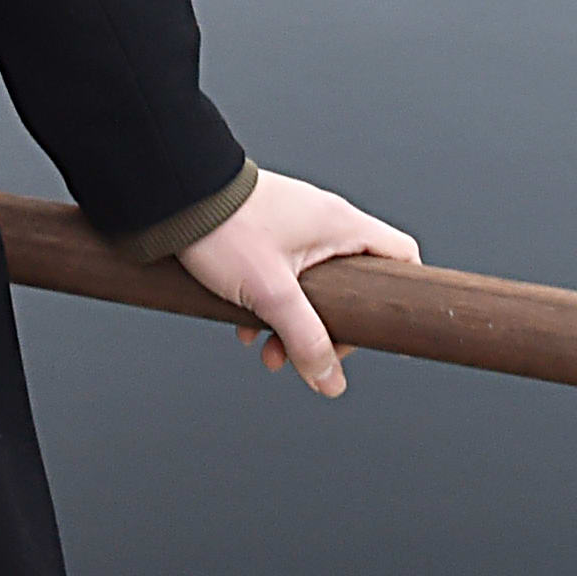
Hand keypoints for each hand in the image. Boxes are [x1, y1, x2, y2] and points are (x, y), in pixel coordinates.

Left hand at [175, 171, 418, 400]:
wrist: (172, 194)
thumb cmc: (224, 227)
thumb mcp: (270, 294)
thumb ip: (305, 340)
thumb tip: (331, 381)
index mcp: (340, 225)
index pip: (401, 254)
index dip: (404, 295)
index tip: (392, 330)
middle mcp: (324, 220)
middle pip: (354, 284)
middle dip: (330, 327)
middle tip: (309, 353)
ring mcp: (295, 224)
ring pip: (314, 285)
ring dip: (294, 324)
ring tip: (268, 351)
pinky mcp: (267, 230)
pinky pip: (285, 275)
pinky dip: (270, 305)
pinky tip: (244, 327)